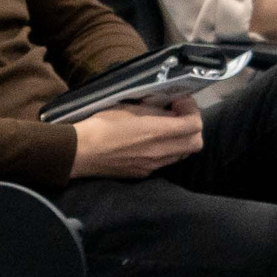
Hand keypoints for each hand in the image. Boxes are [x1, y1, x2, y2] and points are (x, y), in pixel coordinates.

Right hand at [68, 99, 202, 179]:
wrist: (80, 152)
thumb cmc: (102, 125)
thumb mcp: (130, 108)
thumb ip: (154, 109)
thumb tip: (168, 108)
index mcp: (158, 132)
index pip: (195, 124)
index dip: (192, 111)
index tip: (180, 102)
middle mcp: (160, 152)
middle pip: (196, 143)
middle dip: (192, 128)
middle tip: (178, 116)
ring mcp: (153, 166)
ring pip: (182, 154)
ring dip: (181, 140)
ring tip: (165, 130)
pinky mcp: (142, 174)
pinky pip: (164, 162)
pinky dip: (165, 151)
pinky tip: (149, 143)